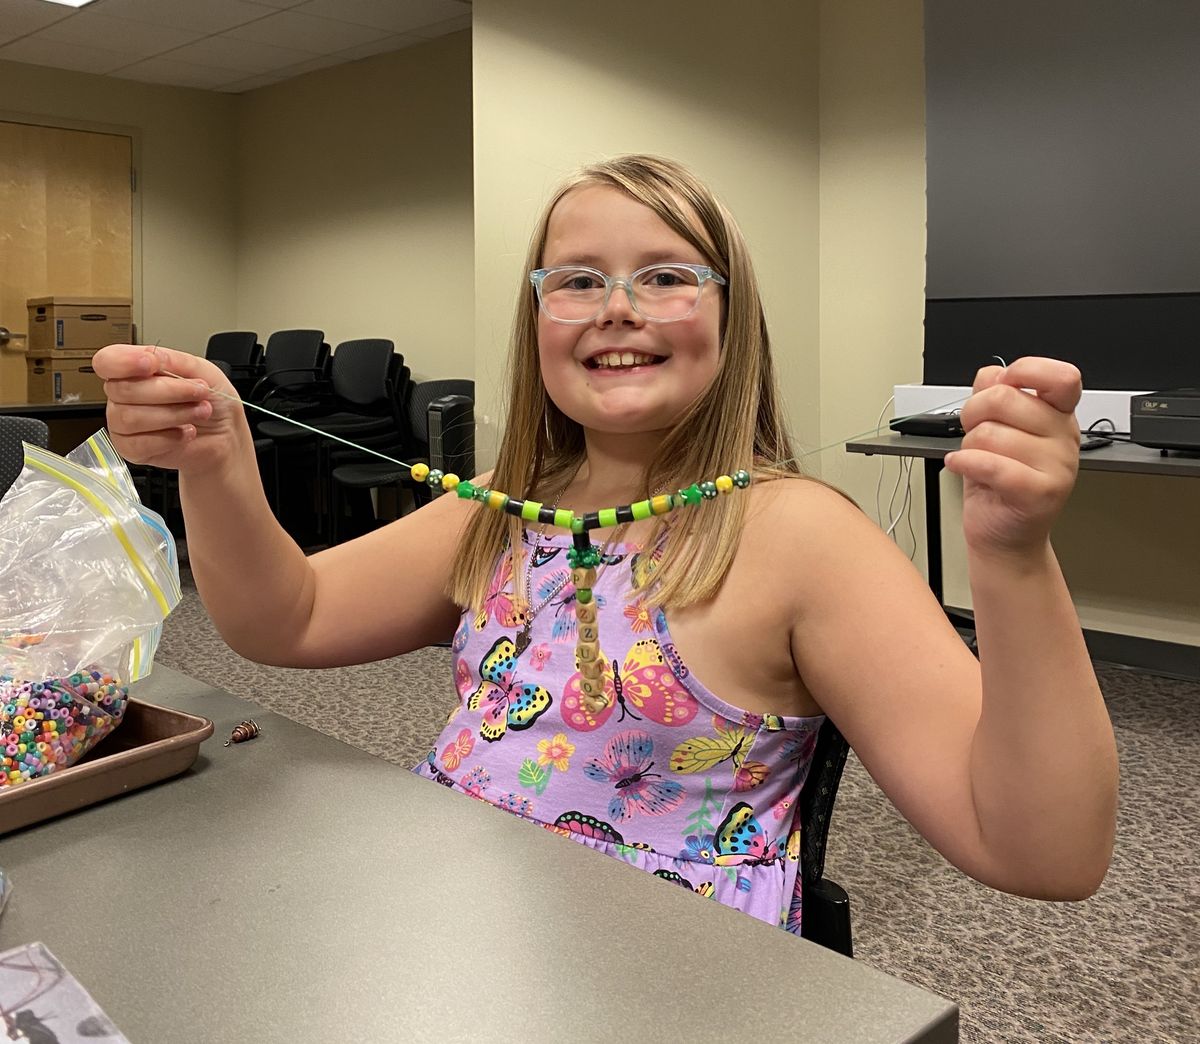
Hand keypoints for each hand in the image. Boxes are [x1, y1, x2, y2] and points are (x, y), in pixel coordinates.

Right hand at [93, 344, 245, 472]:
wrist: (227, 434)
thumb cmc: (212, 400)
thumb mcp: (202, 370)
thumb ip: (174, 360)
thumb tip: (151, 357)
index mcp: (134, 369)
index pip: (107, 361)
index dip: (124, 362)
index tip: (151, 363)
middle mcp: (124, 395)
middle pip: (123, 390)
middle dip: (169, 391)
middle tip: (199, 392)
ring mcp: (124, 424)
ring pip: (130, 418)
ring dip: (174, 414)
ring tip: (200, 412)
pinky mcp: (132, 449)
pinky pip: (138, 444)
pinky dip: (170, 437)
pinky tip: (186, 432)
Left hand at [944, 357, 1081, 558]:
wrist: (1005, 534)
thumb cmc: (999, 481)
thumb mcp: (995, 428)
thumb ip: (994, 394)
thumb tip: (991, 374)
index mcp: (1057, 414)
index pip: (1062, 376)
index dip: (1025, 370)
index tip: (1002, 384)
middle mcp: (1064, 436)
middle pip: (1005, 398)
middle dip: (973, 412)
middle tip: (973, 431)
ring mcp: (1057, 465)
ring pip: (990, 433)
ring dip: (969, 446)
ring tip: (978, 460)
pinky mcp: (1040, 492)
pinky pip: (993, 465)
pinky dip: (965, 463)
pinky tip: (960, 466)